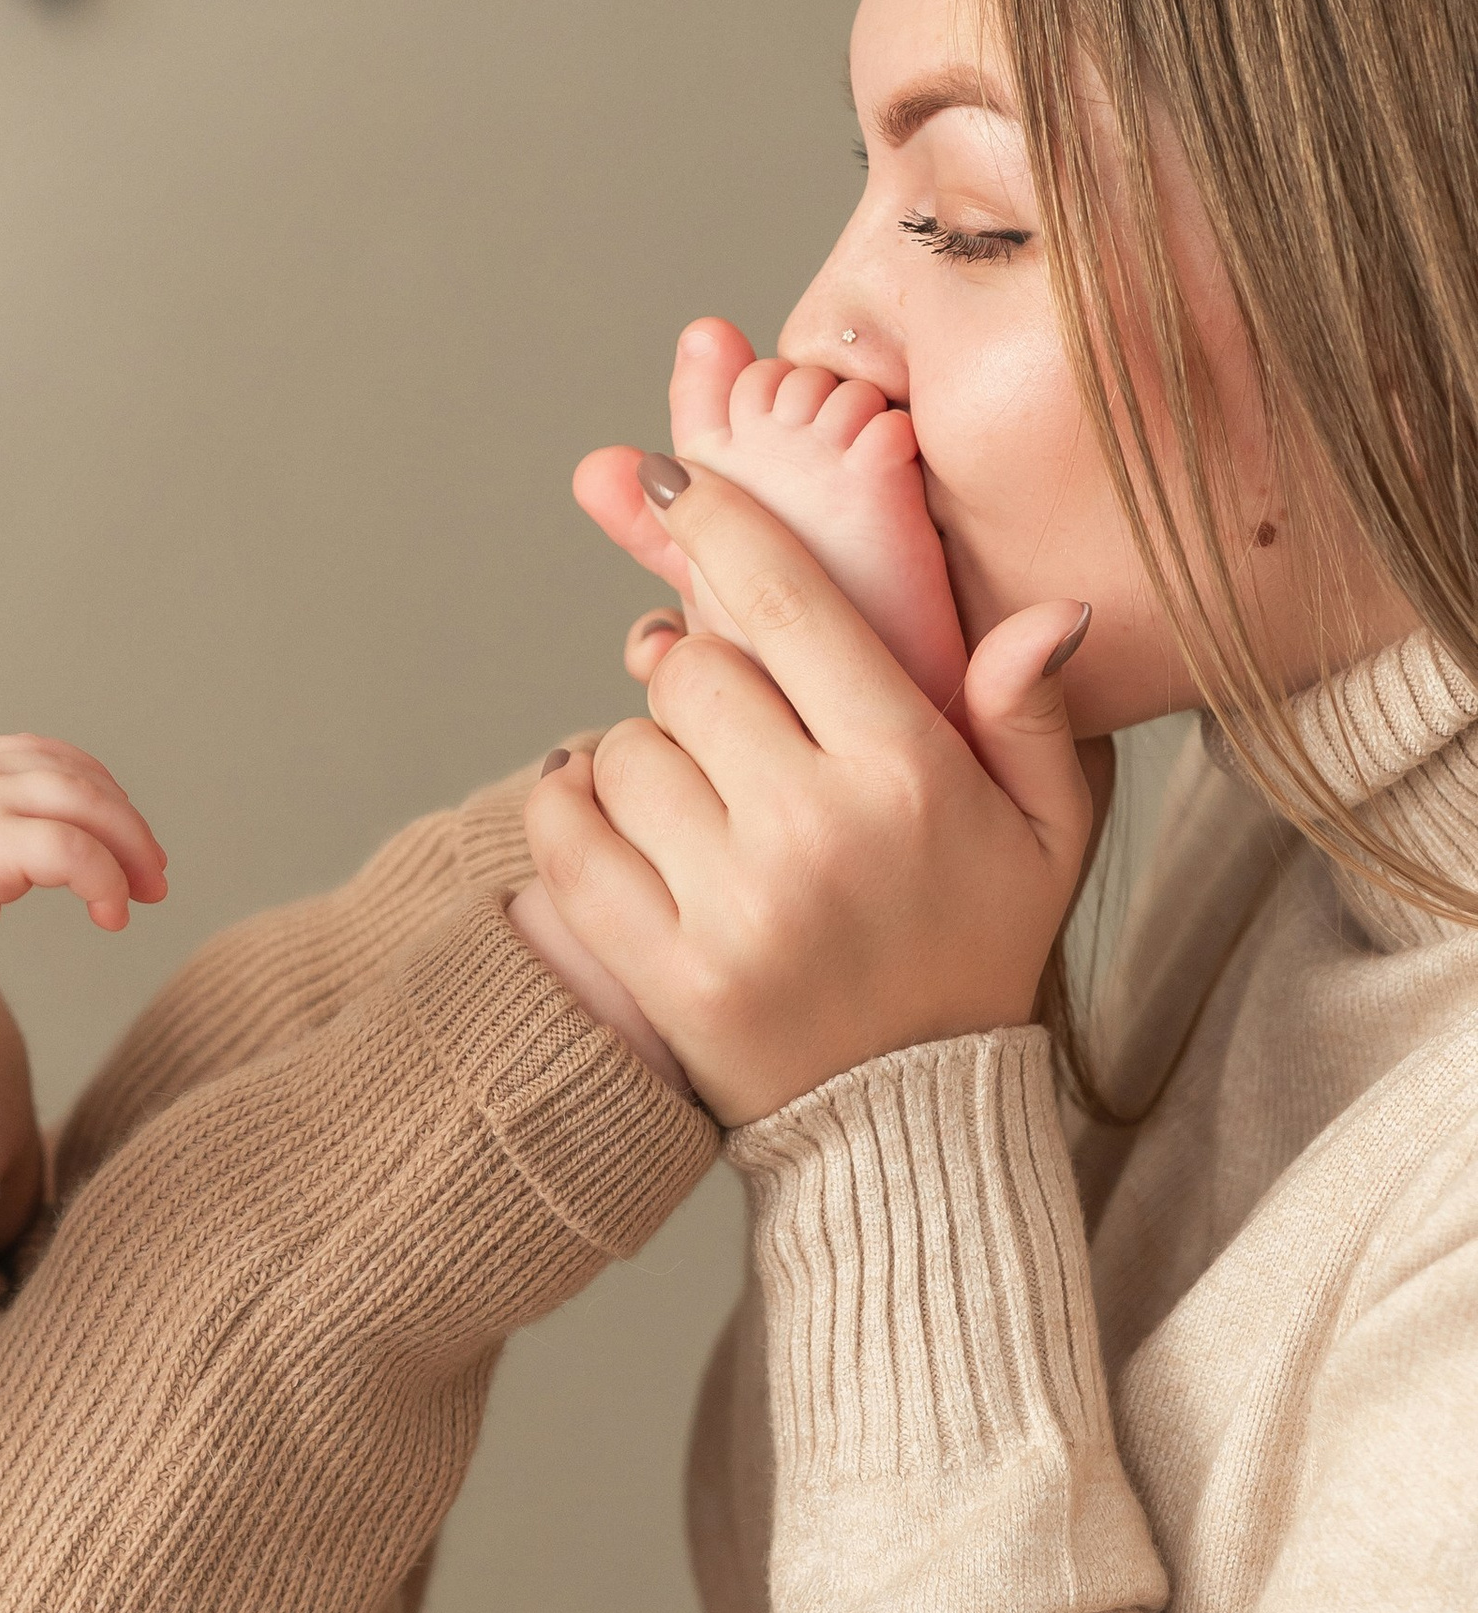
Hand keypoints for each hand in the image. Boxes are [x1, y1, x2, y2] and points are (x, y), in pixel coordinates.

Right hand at [0, 737, 166, 1026]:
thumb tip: (26, 864)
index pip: (46, 755)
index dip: (99, 791)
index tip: (125, 838)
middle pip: (78, 776)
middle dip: (128, 824)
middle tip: (155, 876)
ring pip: (87, 805)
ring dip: (130, 850)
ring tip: (145, 896)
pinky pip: (75, 851)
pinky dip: (106, 883)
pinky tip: (109, 918)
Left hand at [523, 461, 1093, 1124]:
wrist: (912, 1126)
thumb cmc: (975, 950)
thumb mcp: (1046, 831)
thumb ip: (1031, 713)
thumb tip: (1045, 609)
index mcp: (908, 774)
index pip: (786, 604)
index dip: (719, 525)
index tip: (675, 486)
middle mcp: (817, 833)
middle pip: (688, 673)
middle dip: (692, 673)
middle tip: (711, 705)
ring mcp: (735, 910)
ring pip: (621, 752)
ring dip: (637, 757)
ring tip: (687, 794)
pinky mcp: (666, 976)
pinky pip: (567, 841)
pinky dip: (567, 814)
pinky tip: (604, 818)